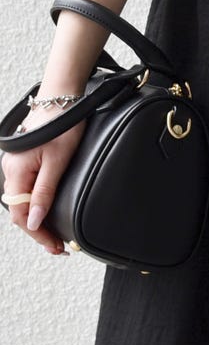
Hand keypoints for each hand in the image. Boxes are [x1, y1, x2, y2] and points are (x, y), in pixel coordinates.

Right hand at [1, 104, 86, 255]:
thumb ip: (43, 193)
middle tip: (58, 247)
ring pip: (22, 200)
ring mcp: (16, 165)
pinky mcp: (24, 160)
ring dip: (36, 218)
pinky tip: (45, 210)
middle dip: (37, 231)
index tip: (55, 247)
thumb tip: (32, 223)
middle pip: (19, 210)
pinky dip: (35, 203)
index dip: (37, 234)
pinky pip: (25, 188)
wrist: (62, 97)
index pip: (20, 215)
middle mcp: (10, 170)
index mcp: (15, 173)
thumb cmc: (62, 124)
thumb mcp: (57, 162)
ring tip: (54, 234)